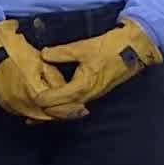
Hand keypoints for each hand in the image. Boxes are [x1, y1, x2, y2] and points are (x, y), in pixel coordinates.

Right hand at [0, 21, 87, 122]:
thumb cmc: (16, 51)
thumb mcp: (41, 61)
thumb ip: (55, 78)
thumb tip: (66, 89)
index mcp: (34, 92)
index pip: (58, 107)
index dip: (72, 108)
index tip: (83, 108)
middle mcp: (23, 104)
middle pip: (48, 116)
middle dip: (64, 114)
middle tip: (78, 113)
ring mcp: (13, 106)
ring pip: (37, 117)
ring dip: (51, 114)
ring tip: (64, 112)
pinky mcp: (6, 105)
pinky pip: (25, 113)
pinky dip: (36, 113)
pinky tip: (44, 111)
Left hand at [35, 18, 163, 109]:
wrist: (133, 49)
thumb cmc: (109, 48)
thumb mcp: (83, 47)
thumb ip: (62, 53)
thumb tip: (43, 55)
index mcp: (82, 86)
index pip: (57, 99)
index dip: (42, 100)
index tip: (29, 100)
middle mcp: (86, 95)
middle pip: (62, 109)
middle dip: (46, 113)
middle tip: (29, 117)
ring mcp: (92, 94)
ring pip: (69, 107)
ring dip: (55, 110)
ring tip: (38, 114)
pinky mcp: (95, 90)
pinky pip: (76, 102)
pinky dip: (64, 104)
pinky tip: (56, 101)